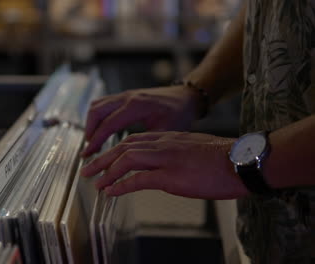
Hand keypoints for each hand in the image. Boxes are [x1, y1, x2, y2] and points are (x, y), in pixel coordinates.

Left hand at [80, 132, 247, 199]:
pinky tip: (111, 192)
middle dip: (102, 159)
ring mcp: (165, 158)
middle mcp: (162, 144)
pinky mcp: (171, 175)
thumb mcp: (192, 148)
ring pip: (126, 160)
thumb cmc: (222, 158)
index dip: (113, 150)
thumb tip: (163, 164)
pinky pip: (138, 179)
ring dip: (106, 171)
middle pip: (123, 148)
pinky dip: (121, 185)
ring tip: (94, 182)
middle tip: (88, 169)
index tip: (102, 158)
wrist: (241, 161)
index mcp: (167, 137)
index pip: (132, 140)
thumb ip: (174, 152)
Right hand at [82, 85, 200, 156]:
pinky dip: (97, 117)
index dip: (96, 140)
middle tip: (88, 150)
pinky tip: (100, 130)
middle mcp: (128, 98)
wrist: (185, 97)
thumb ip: (147, 146)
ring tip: (92, 142)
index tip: (88, 154)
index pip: (108, 123)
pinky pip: (103, 103)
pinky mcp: (124, 96)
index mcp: (137, 106)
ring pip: (97, 106)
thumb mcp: (166, 132)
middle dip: (89, 131)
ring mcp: (125, 95)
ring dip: (91, 123)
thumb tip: (131, 163)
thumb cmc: (179, 113)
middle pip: (96, 111)